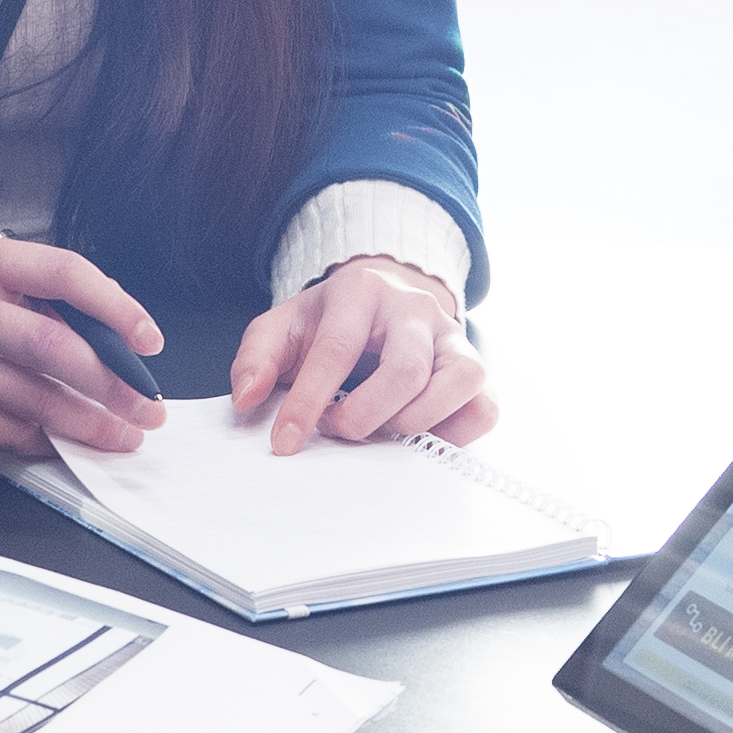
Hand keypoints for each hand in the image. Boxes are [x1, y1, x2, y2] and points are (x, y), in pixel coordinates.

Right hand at [0, 234, 162, 459]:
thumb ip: (46, 303)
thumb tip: (121, 346)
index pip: (63, 272)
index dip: (115, 307)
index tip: (149, 341)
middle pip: (53, 344)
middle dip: (112, 383)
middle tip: (147, 406)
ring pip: (35, 397)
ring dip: (89, 423)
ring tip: (121, 433)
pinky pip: (6, 430)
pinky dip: (44, 440)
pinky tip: (64, 442)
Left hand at [227, 256, 488, 455]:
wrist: (382, 296)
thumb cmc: (330, 320)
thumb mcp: (283, 326)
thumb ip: (256, 358)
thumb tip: (248, 399)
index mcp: (361, 290)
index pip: (337, 349)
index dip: (309, 401)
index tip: (286, 441)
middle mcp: (414, 308)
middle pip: (404, 369)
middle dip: (365, 415)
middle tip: (339, 429)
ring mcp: (452, 336)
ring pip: (458, 380)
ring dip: (416, 421)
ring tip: (382, 429)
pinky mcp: (474, 367)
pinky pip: (485, 405)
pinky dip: (458, 431)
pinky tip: (422, 435)